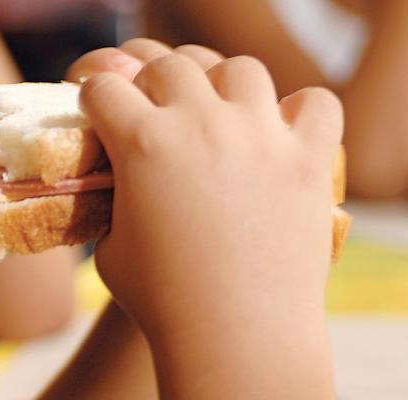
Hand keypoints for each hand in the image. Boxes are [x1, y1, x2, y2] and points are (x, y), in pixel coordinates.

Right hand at [69, 39, 340, 335]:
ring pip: (239, 70)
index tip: (99, 116)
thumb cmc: (160, 299)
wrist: (234, 337)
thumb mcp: (109, 241)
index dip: (93, 99)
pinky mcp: (309, 158)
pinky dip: (298, 110)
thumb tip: (121, 179)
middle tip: (154, 114)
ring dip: (220, 84)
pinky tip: (280, 132)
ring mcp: (260, 137)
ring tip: (216, 115)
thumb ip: (115, 194)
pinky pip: (314, 102)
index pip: (103, 87)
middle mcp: (202, 126)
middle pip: (170, 66)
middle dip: (152, 84)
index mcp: (141, 143)